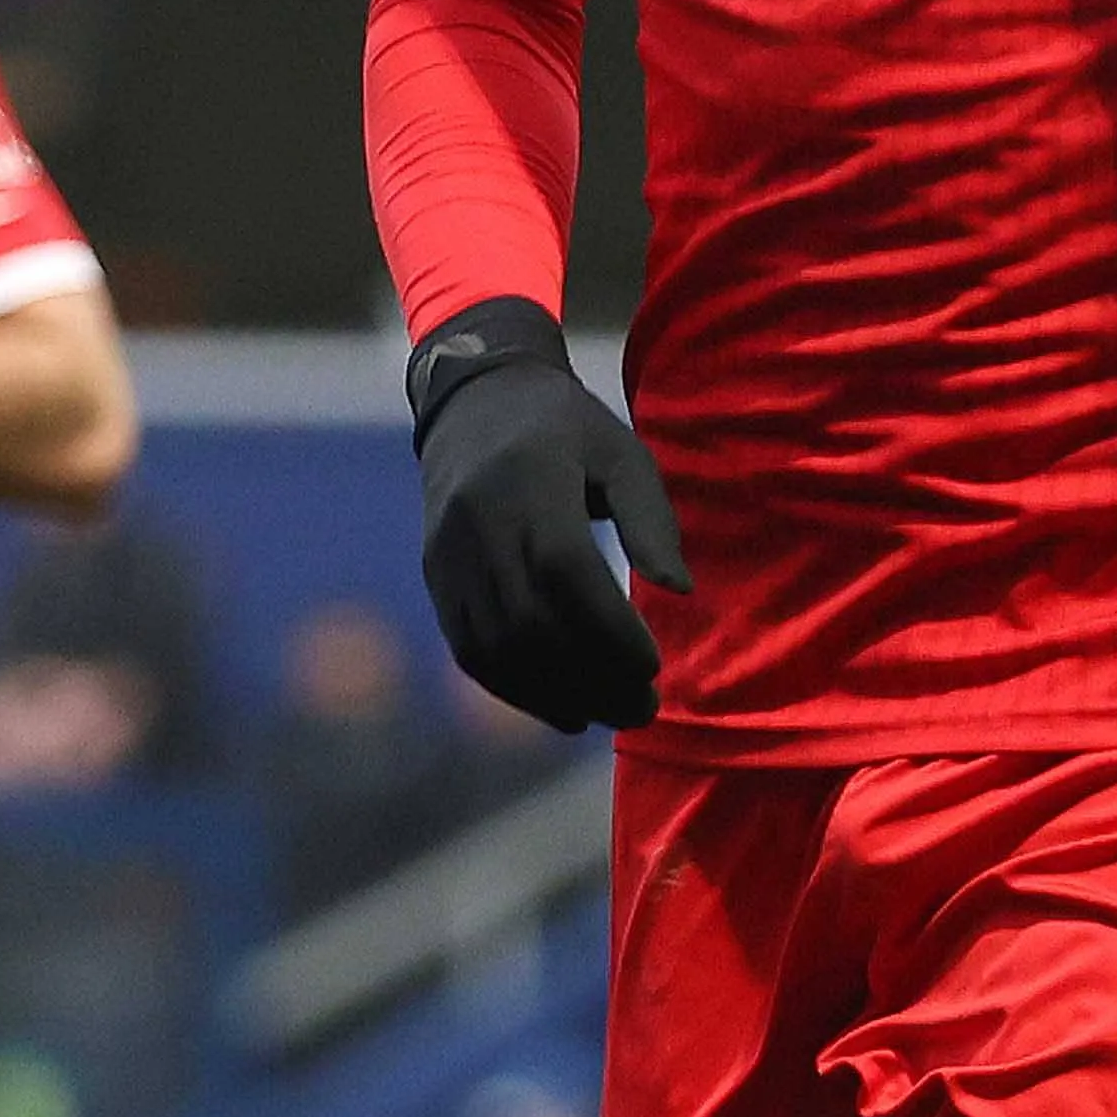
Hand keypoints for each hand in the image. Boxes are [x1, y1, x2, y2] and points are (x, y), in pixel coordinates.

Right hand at [406, 296, 680, 733]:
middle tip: (642, 708)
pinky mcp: (436, 577)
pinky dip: (516, 690)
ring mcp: (448, 554)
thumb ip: (651, 520)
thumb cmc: (567, 429)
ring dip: (553, 696)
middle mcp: (479, 521)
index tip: (653, 666)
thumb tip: (680, 591)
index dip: (608, 630)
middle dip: (589, 677)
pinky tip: (563, 710)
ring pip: (495, 647)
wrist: (475, 401)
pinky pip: (469, 649)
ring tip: (608, 715)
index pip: (565, 571)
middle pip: (528, 622)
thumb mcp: (622, 453)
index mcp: (530, 481)